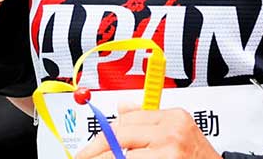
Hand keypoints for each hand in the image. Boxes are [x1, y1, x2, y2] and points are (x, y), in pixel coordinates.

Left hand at [72, 106, 220, 158]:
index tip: (90, 146)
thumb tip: (122, 107)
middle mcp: (172, 133)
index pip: (127, 120)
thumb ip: (150, 120)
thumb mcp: (179, 132)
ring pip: (122, 155)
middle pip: (120, 136)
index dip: (103, 135)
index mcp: (174, 118)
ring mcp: (168, 153)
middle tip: (83, 157)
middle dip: (96, 150)